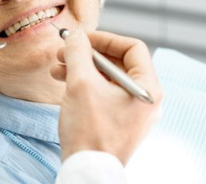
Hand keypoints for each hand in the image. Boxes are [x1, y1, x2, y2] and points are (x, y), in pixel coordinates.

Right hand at [53, 30, 162, 164]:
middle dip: (88, 55)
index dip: (105, 39)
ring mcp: (134, 113)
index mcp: (148, 88)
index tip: (82, 38)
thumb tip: (75, 35)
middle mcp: (146, 100)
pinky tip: (64, 84)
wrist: (87, 171)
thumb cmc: (90, 131)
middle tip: (64, 51)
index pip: (133, 48)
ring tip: (57, 69)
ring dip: (82, 70)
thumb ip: (78, 53)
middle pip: (119, 63)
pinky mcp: (120, 123)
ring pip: (108, 80)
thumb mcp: (81, 83)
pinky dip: (86, 86)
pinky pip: (105, 96)